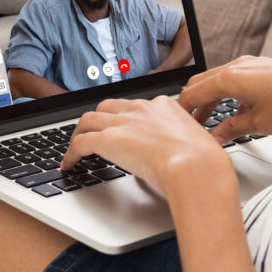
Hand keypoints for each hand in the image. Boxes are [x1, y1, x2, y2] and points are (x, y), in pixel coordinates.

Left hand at [60, 96, 229, 195]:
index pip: (134, 106)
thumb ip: (179, 142)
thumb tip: (175, 155)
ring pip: (88, 120)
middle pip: (107, 106)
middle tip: (93, 133)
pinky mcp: (108, 139)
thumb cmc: (202, 160)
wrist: (196, 166)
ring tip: (75, 146)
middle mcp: (141, 108)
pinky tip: (68, 164)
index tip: (121, 128)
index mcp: (163, 105)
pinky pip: (80, 143)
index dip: (123, 118)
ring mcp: (123, 122)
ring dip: (79, 132)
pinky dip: (70, 153)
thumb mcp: (193, 142)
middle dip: (98, 119)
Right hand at [178, 56, 271, 143]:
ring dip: (211, 100)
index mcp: (230, 78)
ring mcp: (251, 65)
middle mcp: (237, 66)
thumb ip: (233, 129)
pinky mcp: (263, 68)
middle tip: (188, 126)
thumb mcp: (260, 124)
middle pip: (202, 83)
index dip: (181, 111)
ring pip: (219, 82)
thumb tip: (217, 136)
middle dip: (193, 105)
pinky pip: (236, 80)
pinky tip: (239, 114)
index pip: (192, 93)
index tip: (175, 125)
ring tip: (211, 124)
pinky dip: (229, 95)